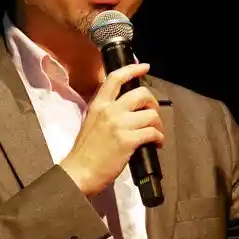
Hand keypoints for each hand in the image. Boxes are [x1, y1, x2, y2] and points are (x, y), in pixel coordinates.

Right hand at [60, 63, 164, 196]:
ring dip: (158, 124)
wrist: (79, 172)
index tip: (144, 66)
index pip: (116, 78)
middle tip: (153, 112)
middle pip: (141, 93)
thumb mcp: (91, 122)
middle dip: (153, 102)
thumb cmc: (85, 151)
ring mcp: (119, 125)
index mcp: (98, 105)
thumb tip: (125, 108)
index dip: (133, 68)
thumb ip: (105, 112)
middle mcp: (109, 111)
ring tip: (156, 133)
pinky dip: (159, 138)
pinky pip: (153, 132)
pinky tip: (156, 143)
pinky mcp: (128, 140)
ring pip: (151, 114)